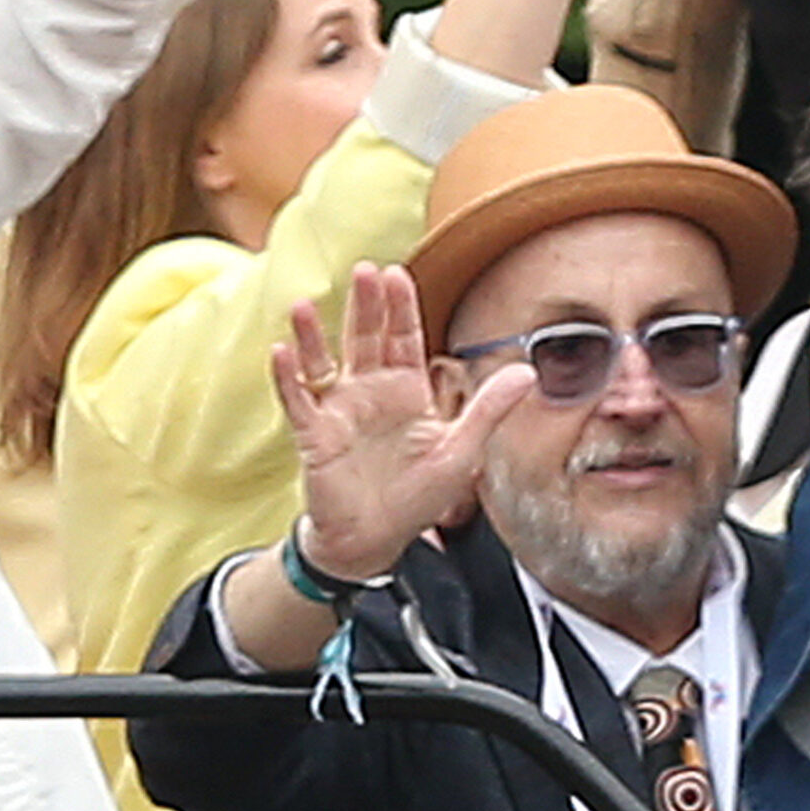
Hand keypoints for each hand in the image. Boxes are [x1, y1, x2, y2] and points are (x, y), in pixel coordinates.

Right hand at [271, 263, 532, 579]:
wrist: (377, 540)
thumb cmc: (417, 497)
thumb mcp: (461, 452)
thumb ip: (488, 409)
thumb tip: (527, 371)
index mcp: (407, 392)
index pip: (403, 340)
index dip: (401, 309)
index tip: (398, 274)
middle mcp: (370, 393)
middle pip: (365, 340)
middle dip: (365, 307)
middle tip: (365, 270)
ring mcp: (339, 412)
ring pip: (323, 363)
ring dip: (313, 335)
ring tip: (304, 306)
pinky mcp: (315, 436)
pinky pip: (298, 402)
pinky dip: (289, 378)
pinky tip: (282, 352)